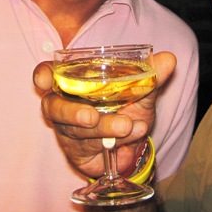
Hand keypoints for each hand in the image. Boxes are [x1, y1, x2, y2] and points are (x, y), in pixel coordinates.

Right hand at [33, 52, 176, 177]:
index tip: (44, 79)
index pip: (47, 75)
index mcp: (72, 81)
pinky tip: (134, 133)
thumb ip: (151, 75)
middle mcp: (64, 104)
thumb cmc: (128, 106)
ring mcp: (69, 130)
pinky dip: (116, 140)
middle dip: (72, 112)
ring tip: (129, 124)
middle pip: (53, 108)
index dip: (42, 76)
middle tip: (92, 116)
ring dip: (105, 127)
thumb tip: (169, 59)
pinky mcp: (77, 152)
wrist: (137, 142)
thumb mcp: (142, 89)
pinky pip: (92, 147)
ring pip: (77, 131)